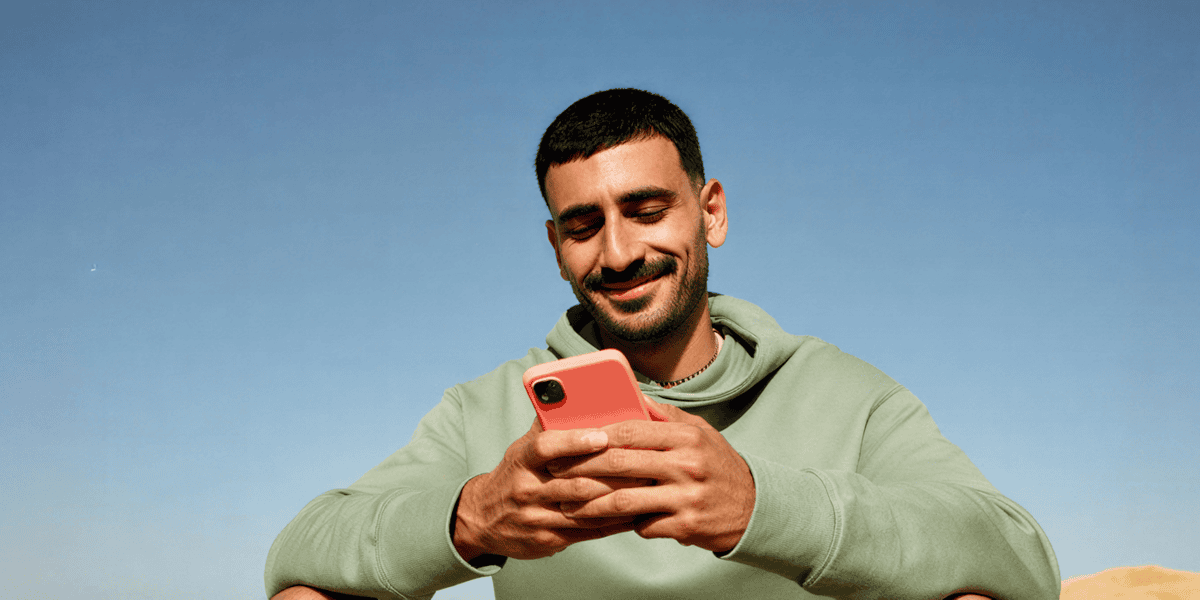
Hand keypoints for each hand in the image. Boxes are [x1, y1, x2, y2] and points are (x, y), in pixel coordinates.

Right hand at [453, 420, 638, 560]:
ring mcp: (537, 517)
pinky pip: (588, 531)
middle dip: (613, 473)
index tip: (602, 435)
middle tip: (644, 462)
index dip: (575, 441)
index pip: (546, 446)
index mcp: (522, 460)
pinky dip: (614, 522)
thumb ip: (547, 426)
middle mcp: (527, 489)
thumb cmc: (514, 474)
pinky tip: (635, 512)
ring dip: (620, 498)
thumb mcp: (521, 448)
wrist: (482, 518)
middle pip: (575, 482)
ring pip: (586, 509)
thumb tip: (574, 395)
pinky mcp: (548, 539)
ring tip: (647, 486)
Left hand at [548, 397, 754, 552]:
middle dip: (582, 469)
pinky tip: (605, 522)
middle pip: (621, 465)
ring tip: (568, 504)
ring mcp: (687, 497)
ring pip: (625, 501)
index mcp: (686, 437)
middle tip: (556, 472)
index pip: (630, 431)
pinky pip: (643, 525)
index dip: (596, 436)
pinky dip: (623, 524)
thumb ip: (665, 415)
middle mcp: (687, 465)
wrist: (755, 507)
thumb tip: (630, 394)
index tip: (571, 439)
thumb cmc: (717, 464)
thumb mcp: (700, 432)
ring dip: (591, 504)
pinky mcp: (686, 526)